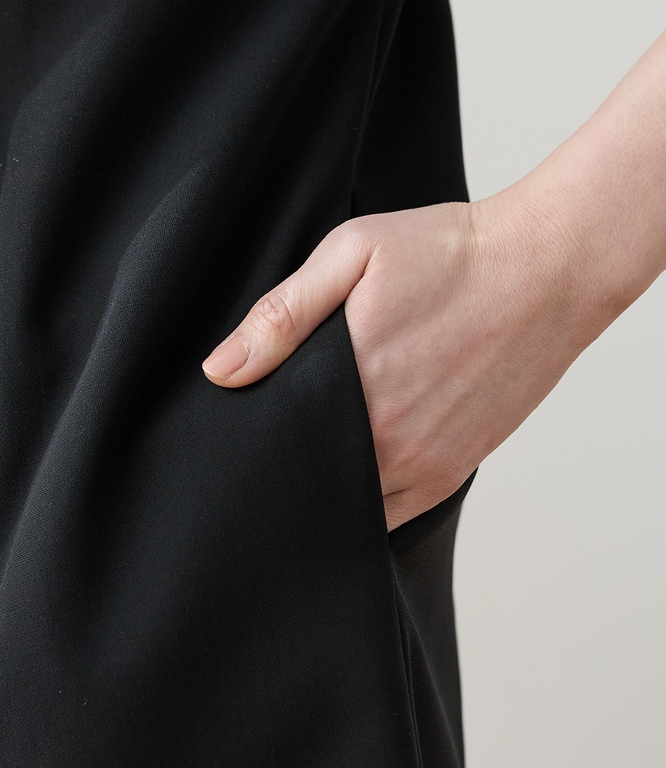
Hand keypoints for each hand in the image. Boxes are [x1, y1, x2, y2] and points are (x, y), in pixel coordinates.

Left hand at [202, 198, 591, 531]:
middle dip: (284, 472)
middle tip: (268, 452)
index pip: (277, 449)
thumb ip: (283, 315)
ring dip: (324, 490)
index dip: (252, 450)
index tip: (236, 442)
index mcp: (353, 388)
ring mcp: (425, 466)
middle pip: (309, 483)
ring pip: (349, 508)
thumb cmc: (450, 256)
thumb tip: (220, 371)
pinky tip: (352, 472)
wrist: (546, 270)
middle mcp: (388, 442)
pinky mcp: (453, 473)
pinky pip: (392, 513)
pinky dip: (366, 501)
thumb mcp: (353, 254)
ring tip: (310, 460)